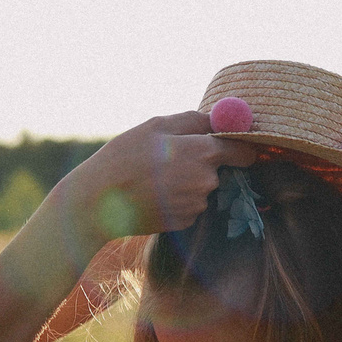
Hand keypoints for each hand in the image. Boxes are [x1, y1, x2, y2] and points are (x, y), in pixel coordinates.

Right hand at [76, 112, 256, 242]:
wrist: (98, 203)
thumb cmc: (125, 157)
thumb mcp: (156, 126)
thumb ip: (194, 120)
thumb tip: (218, 119)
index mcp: (203, 153)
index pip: (243, 151)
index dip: (241, 146)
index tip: (234, 145)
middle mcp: (206, 181)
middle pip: (218, 169)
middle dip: (202, 162)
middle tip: (170, 158)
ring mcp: (197, 204)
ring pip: (202, 187)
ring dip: (187, 181)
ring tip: (154, 177)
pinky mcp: (185, 222)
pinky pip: (190, 204)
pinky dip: (178, 199)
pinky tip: (154, 194)